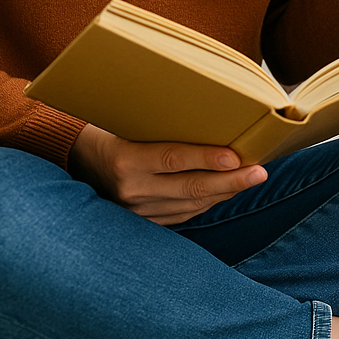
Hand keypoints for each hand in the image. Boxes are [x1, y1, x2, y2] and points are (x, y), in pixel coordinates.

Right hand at [67, 124, 266, 224]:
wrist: (78, 161)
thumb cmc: (112, 130)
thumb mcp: (131, 121)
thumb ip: (164, 124)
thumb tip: (213, 117)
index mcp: (125, 160)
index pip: (174, 159)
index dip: (208, 159)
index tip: (237, 156)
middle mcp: (130, 190)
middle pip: (190, 188)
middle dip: (230, 181)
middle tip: (260, 172)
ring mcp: (137, 211)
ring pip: (191, 204)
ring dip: (225, 192)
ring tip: (251, 179)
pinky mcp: (143, 222)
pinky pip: (183, 214)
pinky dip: (208, 202)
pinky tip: (227, 191)